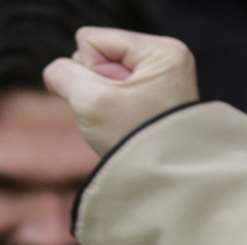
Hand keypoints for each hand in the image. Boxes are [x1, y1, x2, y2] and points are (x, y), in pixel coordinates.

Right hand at [41, 27, 198, 155]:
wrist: (169, 184)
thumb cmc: (137, 140)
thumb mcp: (91, 101)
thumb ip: (63, 74)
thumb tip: (58, 72)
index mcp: (162, 51)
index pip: (91, 41)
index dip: (89, 71)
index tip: (114, 99)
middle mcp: (168, 61)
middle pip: (98, 57)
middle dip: (97, 87)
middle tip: (120, 114)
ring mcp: (163, 81)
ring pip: (104, 78)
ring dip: (104, 102)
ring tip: (125, 122)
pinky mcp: (156, 101)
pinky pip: (115, 95)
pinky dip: (113, 112)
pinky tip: (128, 127)